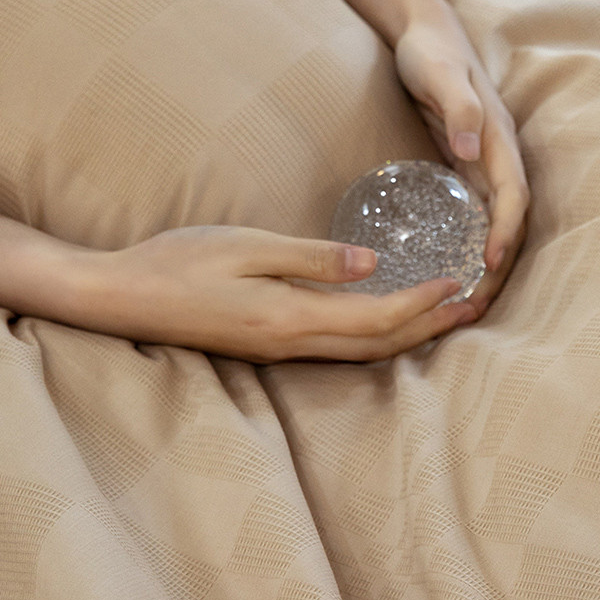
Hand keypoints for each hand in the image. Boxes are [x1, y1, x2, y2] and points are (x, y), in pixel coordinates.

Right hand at [95, 225, 477, 362]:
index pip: (376, 319)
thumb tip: (372, 264)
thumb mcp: (245, 245)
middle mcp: (292, 345)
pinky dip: (376, 337)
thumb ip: (311, 258)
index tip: (461, 280)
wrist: (123, 299)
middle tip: (476, 306)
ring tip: (448, 316)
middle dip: (432, 328)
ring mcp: (281, 351)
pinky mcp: (271, 346)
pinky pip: (339, 349)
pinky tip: (389, 322)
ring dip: (409, 337)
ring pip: (363, 354)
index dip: (424, 303)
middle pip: (380, 347)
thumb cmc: (177, 263)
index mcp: (289, 318)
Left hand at [393, 10, 528, 316]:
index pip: (512, 197)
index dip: (504, 233)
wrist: (423, 32)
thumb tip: (470, 148)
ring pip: (493, 226)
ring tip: (466, 307)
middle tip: (475, 308)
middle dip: (498, 267)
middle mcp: (496, 158)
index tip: (488, 266)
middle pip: (508, 223)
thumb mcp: (440, 74)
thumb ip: (456, 108)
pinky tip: (452, 276)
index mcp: (497, 141)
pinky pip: (474, 219)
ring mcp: (482, 166)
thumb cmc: (430, 52)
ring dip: (486, 267)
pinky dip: (469, 250)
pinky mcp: (464, 171)